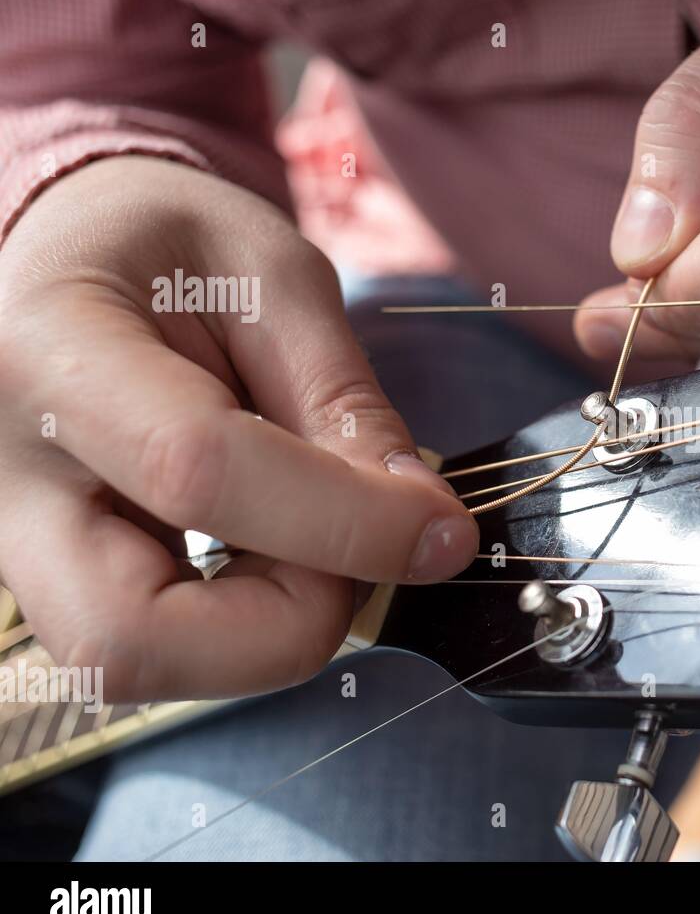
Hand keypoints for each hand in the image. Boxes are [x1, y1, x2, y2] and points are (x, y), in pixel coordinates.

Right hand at [0, 157, 477, 699]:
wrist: (68, 256)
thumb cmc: (171, 249)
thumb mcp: (275, 281)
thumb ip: (344, 405)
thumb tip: (425, 530)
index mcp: (50, 347)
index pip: (198, 470)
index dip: (347, 520)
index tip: (442, 529)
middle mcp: (0, 470)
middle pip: (128, 636)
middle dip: (286, 621)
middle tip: (353, 546)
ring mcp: (12, 539)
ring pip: (132, 664)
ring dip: (265, 629)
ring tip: (308, 530)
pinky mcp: (46, 581)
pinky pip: (149, 649)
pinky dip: (240, 624)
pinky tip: (267, 546)